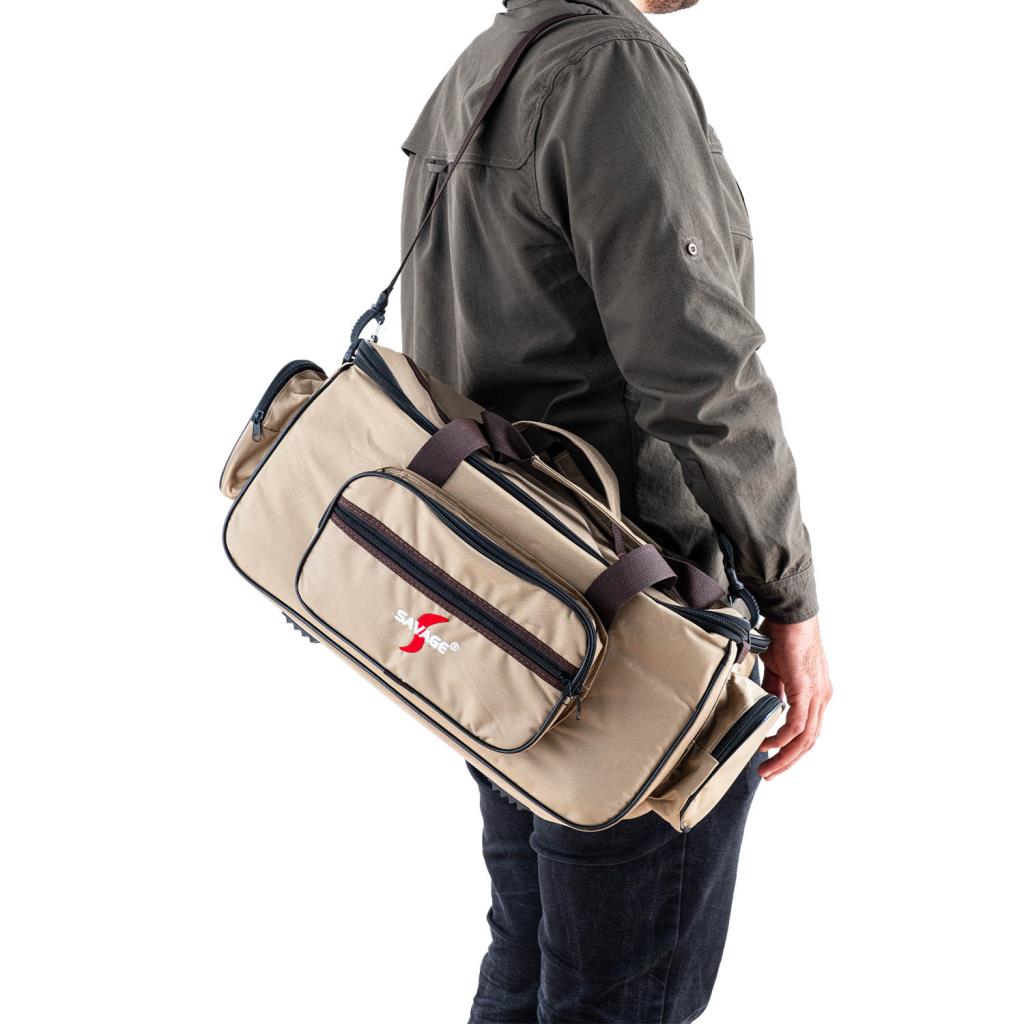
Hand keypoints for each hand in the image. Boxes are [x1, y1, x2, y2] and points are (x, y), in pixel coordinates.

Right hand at [757, 614, 831, 779]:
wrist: (790, 614)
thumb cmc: (783, 634)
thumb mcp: (776, 669)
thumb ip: (774, 689)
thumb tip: (765, 705)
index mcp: (816, 693)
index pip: (807, 730)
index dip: (791, 748)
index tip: (771, 758)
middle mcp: (821, 698)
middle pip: (809, 741)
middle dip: (788, 761)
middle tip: (768, 774)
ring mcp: (816, 695)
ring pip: (805, 739)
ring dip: (785, 757)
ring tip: (766, 768)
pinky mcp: (806, 690)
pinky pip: (797, 724)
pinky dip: (782, 738)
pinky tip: (767, 744)